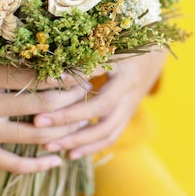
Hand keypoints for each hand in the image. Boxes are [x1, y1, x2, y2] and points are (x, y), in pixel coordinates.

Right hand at [0, 35, 90, 173]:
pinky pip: (13, 163)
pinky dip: (37, 165)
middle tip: (89, 91)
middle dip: (73, 99)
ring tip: (82, 122)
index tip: (85, 69)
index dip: (66, 74)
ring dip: (63, 129)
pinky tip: (56, 160)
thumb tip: (23, 10)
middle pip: (44, 105)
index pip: (37, 76)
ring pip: (35, 134)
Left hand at [33, 47, 166, 158]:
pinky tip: (72, 153)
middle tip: (41, 135)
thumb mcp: (106, 46)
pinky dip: (92, 146)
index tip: (40, 117)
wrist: (154, 49)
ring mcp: (131, 106)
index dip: (69, 111)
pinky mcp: (128, 113)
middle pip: (102, 120)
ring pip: (108, 133)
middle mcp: (130, 94)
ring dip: (80, 143)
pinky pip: (112, 135)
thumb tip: (49, 79)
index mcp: (125, 76)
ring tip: (53, 148)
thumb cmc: (125, 42)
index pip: (96, 101)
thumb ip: (82, 64)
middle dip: (71, 131)